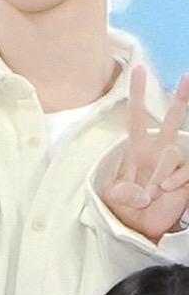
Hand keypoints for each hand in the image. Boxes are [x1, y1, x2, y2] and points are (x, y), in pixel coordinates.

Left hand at [96, 67, 188, 243]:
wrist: (141, 226)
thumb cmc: (125, 207)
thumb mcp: (113, 198)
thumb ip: (123, 191)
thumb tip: (143, 191)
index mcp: (137, 149)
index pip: (136, 117)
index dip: (137, 94)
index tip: (139, 69)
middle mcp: (159, 150)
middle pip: (173, 119)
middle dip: (182, 99)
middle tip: (188, 76)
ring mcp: (175, 161)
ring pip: (172, 153)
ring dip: (159, 174)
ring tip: (152, 191)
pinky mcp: (186, 174)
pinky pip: (184, 170)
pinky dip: (173, 181)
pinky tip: (167, 190)